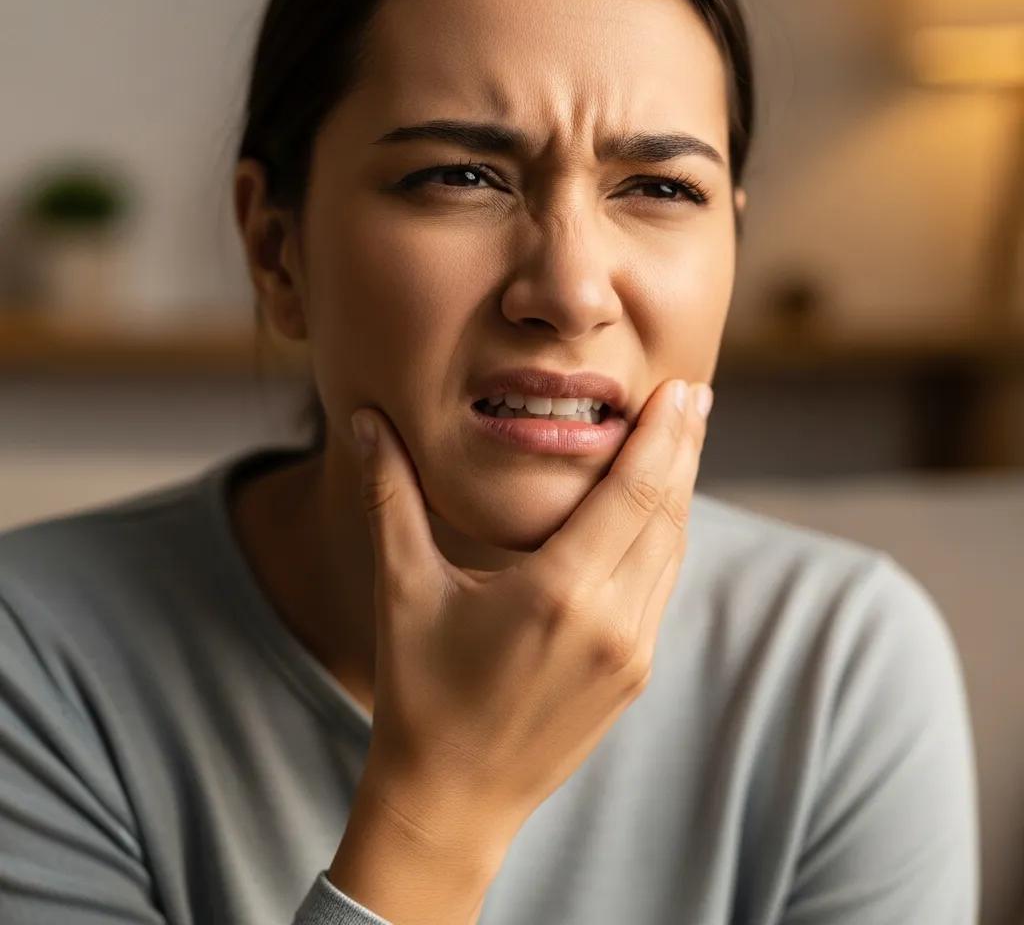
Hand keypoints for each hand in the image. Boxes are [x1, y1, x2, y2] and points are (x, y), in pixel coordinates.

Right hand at [348, 378, 710, 853]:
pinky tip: (659, 514)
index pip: (632, 492)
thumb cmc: (421, 693)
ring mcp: (632, 653)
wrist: (453, 801)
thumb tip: (366, 421)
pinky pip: (662, 588)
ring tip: (683, 443)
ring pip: (672, 551)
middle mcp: (611, 621)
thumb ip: (391, 496)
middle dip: (683, 450)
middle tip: (694, 396)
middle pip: (666, 513)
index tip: (680, 389)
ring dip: (680, 492)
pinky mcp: (636, 674)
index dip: (662, 436)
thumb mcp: (403, 589)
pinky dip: (666, 539)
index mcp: (559, 592)